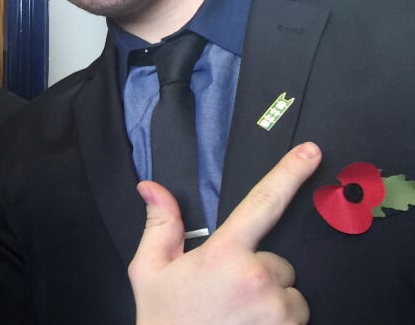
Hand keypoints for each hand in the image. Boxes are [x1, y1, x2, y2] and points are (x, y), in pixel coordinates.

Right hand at [129, 142, 321, 324]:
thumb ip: (160, 224)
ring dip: (272, 300)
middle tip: (226, 293)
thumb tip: (151, 188)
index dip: (289, 173)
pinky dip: (278, 322)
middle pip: (278, 261)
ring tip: (237, 315)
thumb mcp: (150, 270)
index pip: (262, 202)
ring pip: (290, 291)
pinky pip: (295, 316)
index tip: (311, 152)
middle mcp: (257, 277)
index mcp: (223, 253)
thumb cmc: (165, 319)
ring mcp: (278, 309)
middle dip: (259, 272)